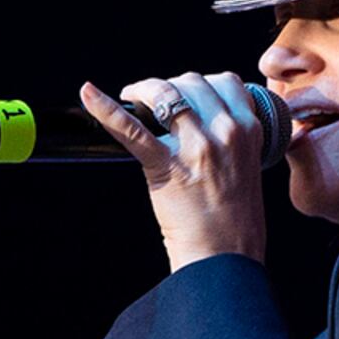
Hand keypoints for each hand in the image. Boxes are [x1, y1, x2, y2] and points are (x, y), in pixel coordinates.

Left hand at [80, 71, 266, 274]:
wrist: (224, 257)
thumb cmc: (237, 220)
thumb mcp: (248, 167)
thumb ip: (233, 139)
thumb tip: (203, 118)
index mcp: (251, 130)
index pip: (225, 82)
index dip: (203, 86)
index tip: (189, 95)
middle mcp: (226, 132)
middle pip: (193, 82)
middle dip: (173, 87)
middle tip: (158, 103)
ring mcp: (196, 148)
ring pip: (165, 93)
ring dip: (146, 91)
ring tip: (133, 99)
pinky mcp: (165, 166)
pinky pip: (130, 130)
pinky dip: (104, 108)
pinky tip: (87, 94)